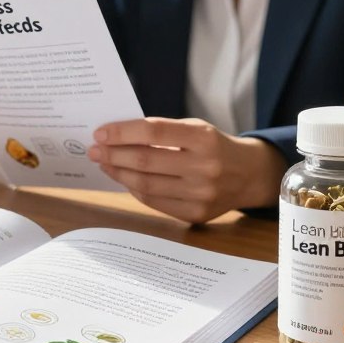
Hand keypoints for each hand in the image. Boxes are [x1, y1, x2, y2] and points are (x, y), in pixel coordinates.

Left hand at [88, 118, 287, 223]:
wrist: (249, 174)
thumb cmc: (214, 146)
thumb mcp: (195, 129)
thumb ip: (162, 132)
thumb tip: (116, 138)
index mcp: (204, 138)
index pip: (154, 132)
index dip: (123, 132)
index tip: (100, 133)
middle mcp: (205, 167)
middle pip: (146, 162)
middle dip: (113, 155)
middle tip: (94, 150)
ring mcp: (202, 194)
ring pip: (147, 185)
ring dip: (119, 174)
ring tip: (105, 164)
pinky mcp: (197, 214)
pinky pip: (155, 202)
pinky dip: (135, 190)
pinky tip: (125, 179)